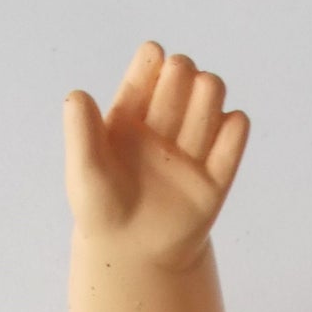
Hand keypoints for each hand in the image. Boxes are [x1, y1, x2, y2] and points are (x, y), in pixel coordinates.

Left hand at [63, 42, 248, 268]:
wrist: (132, 254)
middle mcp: (163, 127)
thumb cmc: (102, 210)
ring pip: (210, 98)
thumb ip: (80, 133)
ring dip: (208, 93)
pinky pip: (233, 138)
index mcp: (130, 118)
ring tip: (199, 104)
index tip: (155, 56)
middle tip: (175, 85)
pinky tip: (228, 124)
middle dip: (182, 74)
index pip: (147, 72)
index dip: (152, 60)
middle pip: (183, 78)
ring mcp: (190, 150)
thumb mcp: (84, 170)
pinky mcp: (215, 178)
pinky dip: (234, 127)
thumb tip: (77, 95)